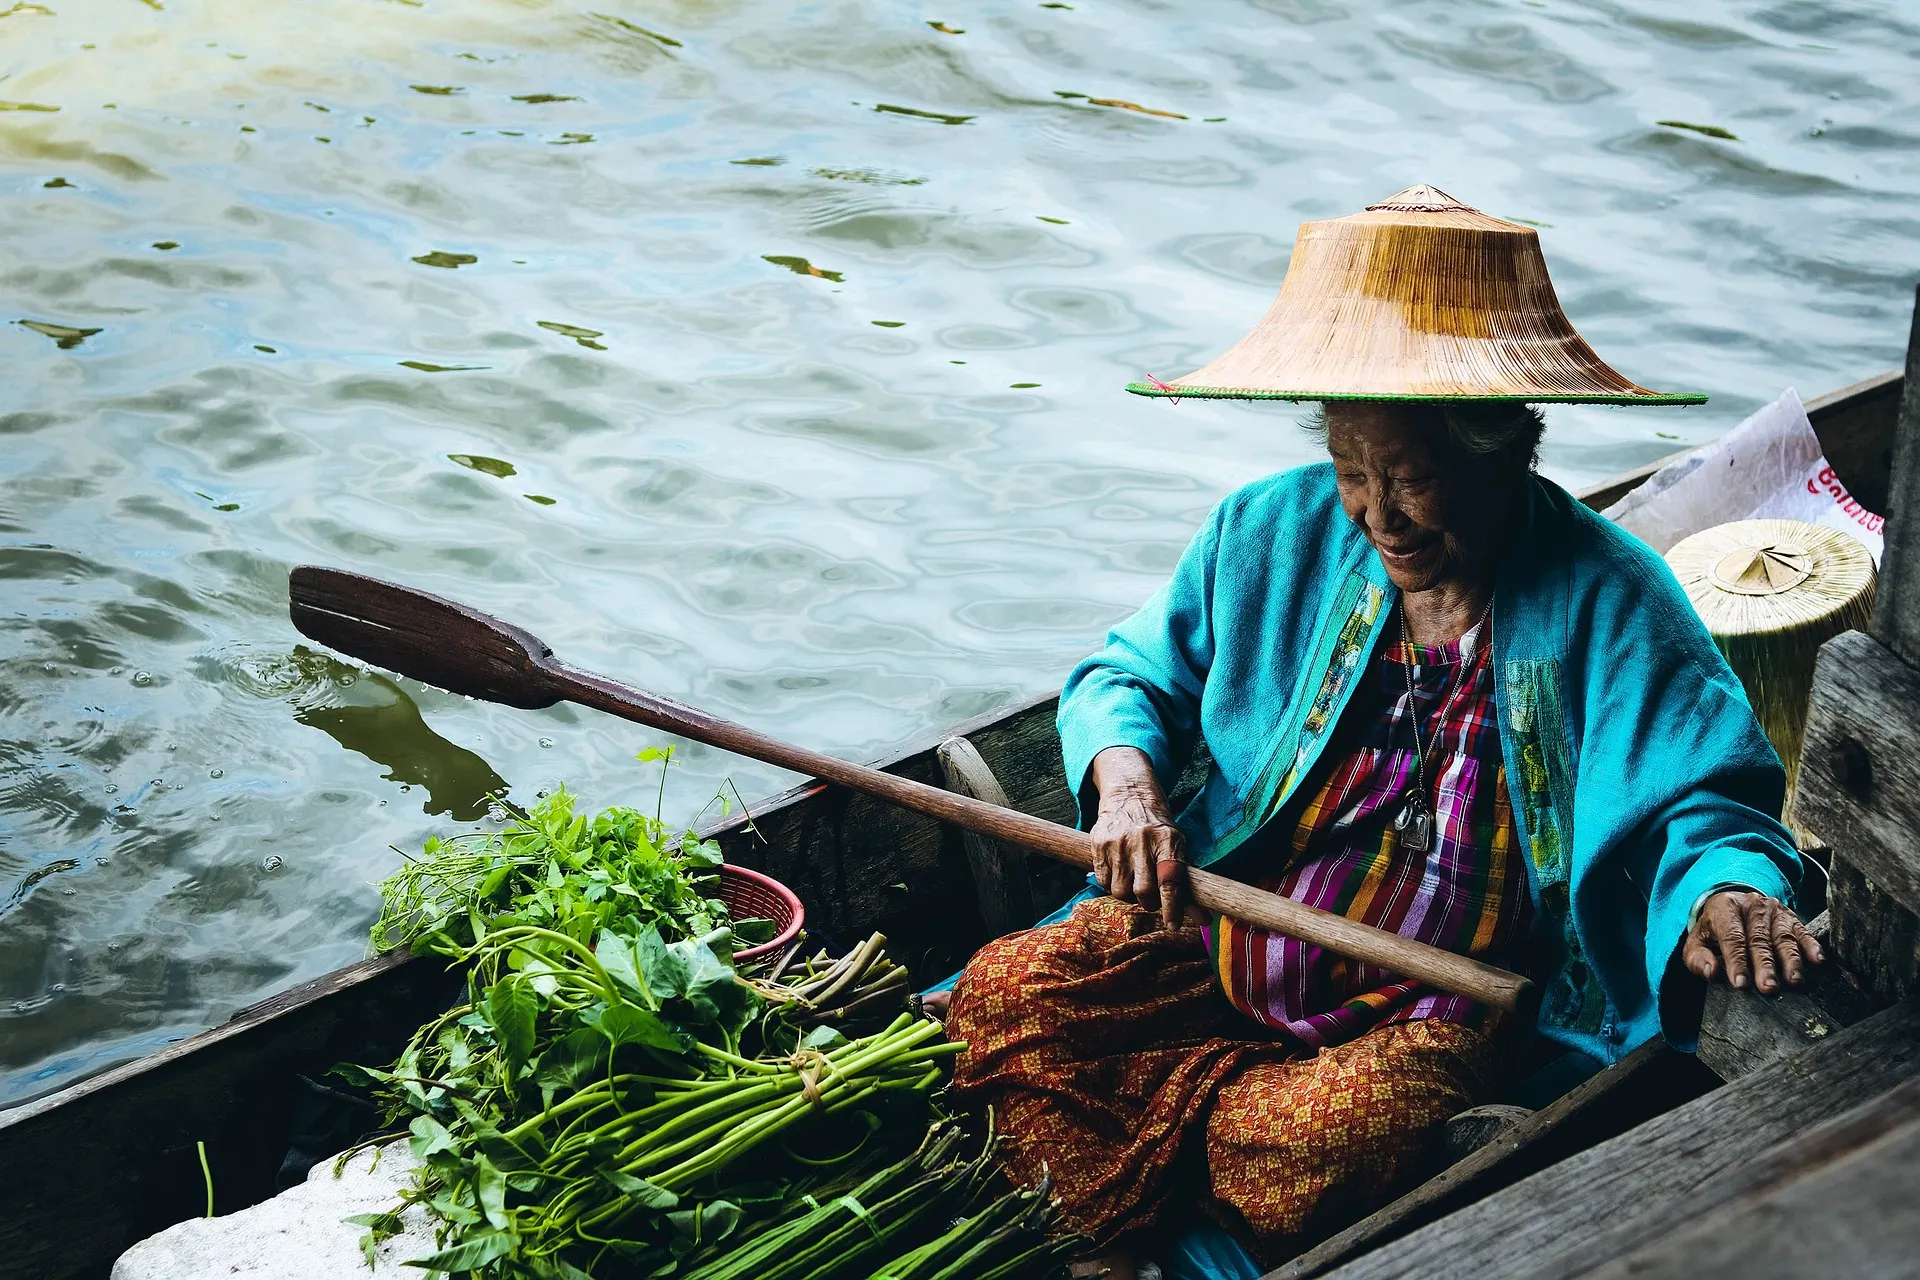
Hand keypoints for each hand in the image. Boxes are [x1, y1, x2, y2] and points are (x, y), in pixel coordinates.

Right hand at [1088, 747, 1187, 929]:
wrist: (1130, 794)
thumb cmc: (1158, 829)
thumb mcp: (1177, 848)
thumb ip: (1187, 885)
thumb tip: (1204, 920)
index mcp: (1168, 841)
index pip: (1170, 882)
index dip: (1172, 908)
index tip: (1173, 926)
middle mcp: (1142, 841)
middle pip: (1143, 891)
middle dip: (1148, 903)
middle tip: (1150, 899)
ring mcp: (1118, 842)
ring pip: (1120, 891)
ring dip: (1128, 896)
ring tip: (1133, 883)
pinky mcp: (1099, 843)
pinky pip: (1103, 881)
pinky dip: (1111, 885)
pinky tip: (1119, 873)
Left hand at [1682, 890, 1823, 993]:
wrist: (1732, 905)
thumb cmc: (1714, 930)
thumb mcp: (1697, 941)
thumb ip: (1698, 958)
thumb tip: (1711, 972)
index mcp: (1724, 909)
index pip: (1731, 937)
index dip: (1736, 961)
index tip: (1741, 984)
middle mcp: (1751, 906)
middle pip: (1759, 939)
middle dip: (1765, 965)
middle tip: (1768, 988)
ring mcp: (1774, 910)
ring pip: (1783, 937)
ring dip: (1790, 960)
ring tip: (1794, 980)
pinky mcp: (1791, 917)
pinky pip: (1803, 932)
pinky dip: (1811, 946)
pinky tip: (1817, 961)